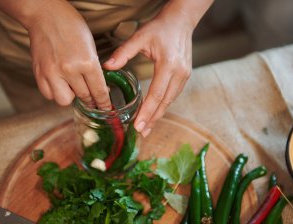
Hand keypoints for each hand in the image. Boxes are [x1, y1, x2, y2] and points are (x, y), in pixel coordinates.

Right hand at [28, 1, 110, 108]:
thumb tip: (98, 89)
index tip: (106, 109)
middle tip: (92, 99)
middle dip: (91, 100)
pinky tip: (59, 83)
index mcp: (87, 62)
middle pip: (84, 97)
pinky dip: (55, 92)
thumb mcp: (90, 46)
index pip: (98, 90)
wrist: (45, 15)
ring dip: (71, 97)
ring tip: (72, 86)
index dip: (104, 102)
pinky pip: (49, 95)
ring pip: (65, 100)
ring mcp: (52, 73)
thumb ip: (94, 69)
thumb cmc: (71, 26)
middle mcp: (69, 70)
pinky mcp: (39, 73)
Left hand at [103, 0, 212, 136]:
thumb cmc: (160, 27)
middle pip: (164, 102)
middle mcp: (179, 73)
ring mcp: (184, 76)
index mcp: (168, 65)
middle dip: (152, 119)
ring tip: (147, 128)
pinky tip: (155, 113)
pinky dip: (163, 106)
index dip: (147, 112)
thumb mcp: (140, 37)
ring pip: (170, 101)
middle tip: (141, 133)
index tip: (138, 125)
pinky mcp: (185, 76)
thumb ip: (123, 52)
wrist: (181, 20)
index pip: (156, 94)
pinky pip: (173, 95)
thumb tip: (107, 66)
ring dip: (158, 115)